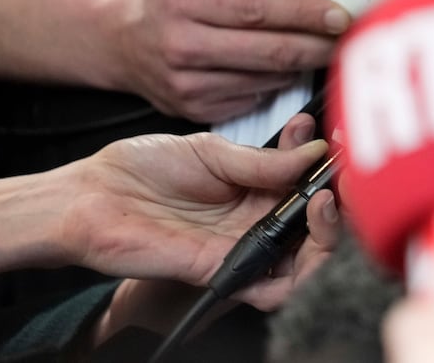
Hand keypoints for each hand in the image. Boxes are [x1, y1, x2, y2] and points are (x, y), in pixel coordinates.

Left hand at [67, 114, 338, 306]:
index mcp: (255, 184)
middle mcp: (254, 218)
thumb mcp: (211, 150)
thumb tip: (314, 152)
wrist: (92, 197)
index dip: (330, 167)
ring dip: (330, 236)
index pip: (308, 182)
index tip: (339, 144)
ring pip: (305, 260)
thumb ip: (263, 160)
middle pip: (315, 223)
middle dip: (341, 200)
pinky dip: (298, 274)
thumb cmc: (141, 169)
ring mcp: (241, 246)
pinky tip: (303, 237)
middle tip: (340, 179)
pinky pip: (271, 288)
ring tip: (326, 204)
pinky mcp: (222, 270)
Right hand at [107, 0, 348, 121]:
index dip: (306, 15)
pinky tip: (283, 67)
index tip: (342, 15)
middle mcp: (182, 45)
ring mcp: (186, 84)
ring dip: (303, 66)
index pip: (258, 10)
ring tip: (324, 49)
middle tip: (351, 38)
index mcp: (186, 0)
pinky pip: (253, 98)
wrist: (118, 38)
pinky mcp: (193, 110)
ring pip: (267, 79)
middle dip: (319, 46)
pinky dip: (277, 83)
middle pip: (269, 52)